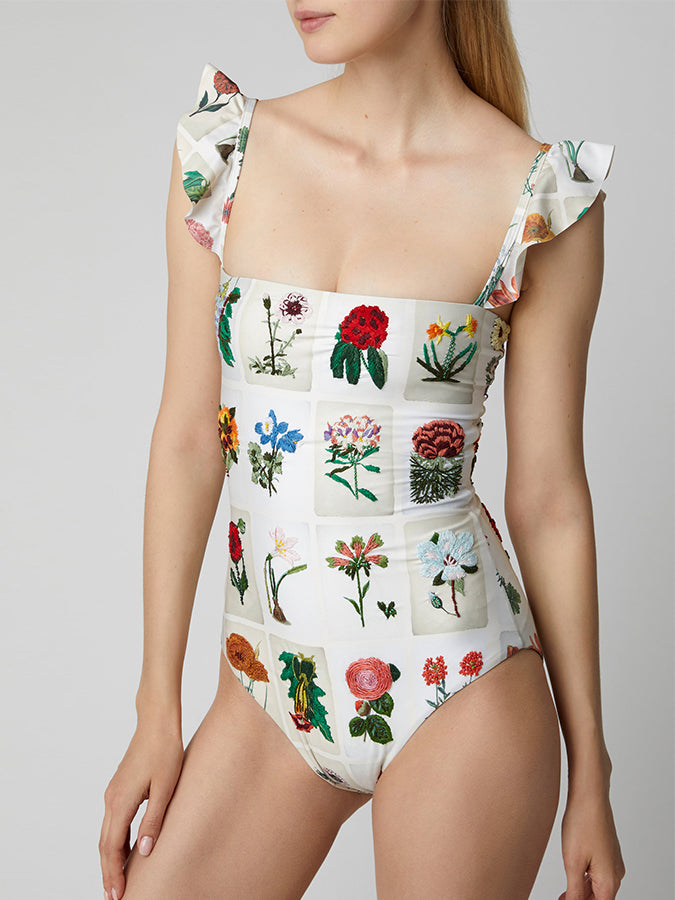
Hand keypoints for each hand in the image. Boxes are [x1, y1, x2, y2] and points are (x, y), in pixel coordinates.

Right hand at [99, 717, 183, 899]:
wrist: (157, 722)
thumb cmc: (165, 751)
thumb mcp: (165, 788)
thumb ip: (153, 821)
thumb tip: (144, 853)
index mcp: (121, 801)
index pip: (112, 847)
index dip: (114, 873)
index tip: (118, 895)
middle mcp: (111, 799)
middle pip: (105, 844)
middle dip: (109, 872)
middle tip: (115, 897)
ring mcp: (113, 792)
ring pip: (107, 834)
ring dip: (111, 858)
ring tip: (118, 880)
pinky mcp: (119, 787)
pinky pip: (113, 822)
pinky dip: (115, 841)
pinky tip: (126, 850)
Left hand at [558, 788, 625, 899]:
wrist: (589, 796)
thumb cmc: (582, 823)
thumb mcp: (573, 863)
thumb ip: (574, 891)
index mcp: (609, 881)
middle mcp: (615, 874)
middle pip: (598, 898)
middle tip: (561, 898)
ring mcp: (612, 862)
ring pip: (597, 886)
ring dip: (582, 891)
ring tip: (563, 892)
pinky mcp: (607, 852)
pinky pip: (598, 873)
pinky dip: (585, 879)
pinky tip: (572, 876)